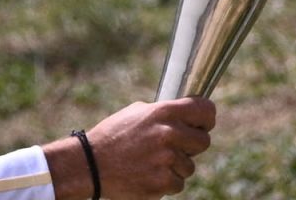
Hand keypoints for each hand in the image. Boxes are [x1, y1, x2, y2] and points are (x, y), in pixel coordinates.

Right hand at [44, 97, 215, 199]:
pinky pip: (178, 184)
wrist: (89, 165)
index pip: (206, 110)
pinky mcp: (159, 183)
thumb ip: (166, 113)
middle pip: (204, 141)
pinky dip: (166, 183)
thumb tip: (190, 116)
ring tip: (153, 162)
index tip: (203, 124)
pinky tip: (148, 175)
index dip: (207, 118)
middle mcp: (168, 134)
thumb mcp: (139, 112)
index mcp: (165, 112)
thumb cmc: (113, 135)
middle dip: (193, 146)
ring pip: (190, 167)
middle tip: (177, 148)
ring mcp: (165, 160)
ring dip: (177, 167)